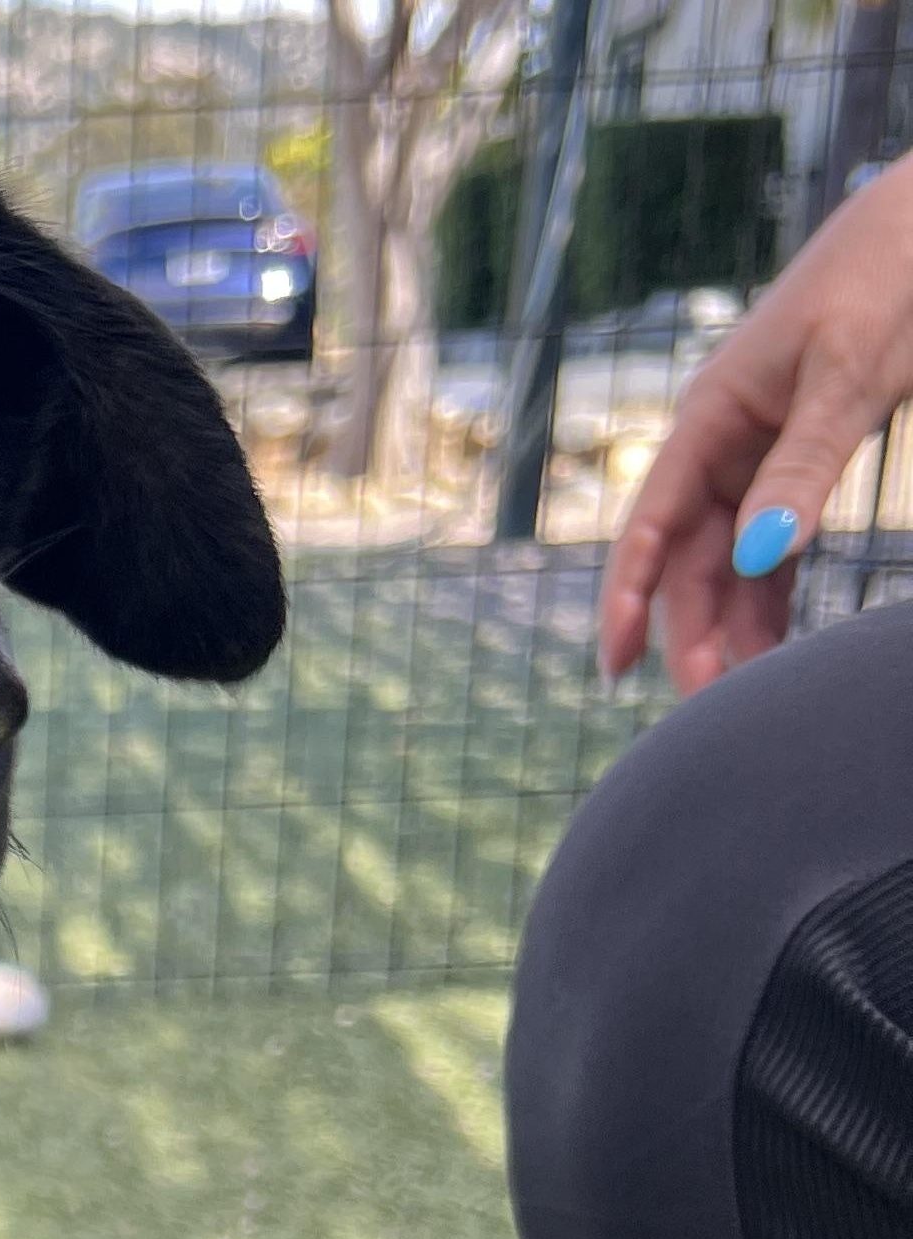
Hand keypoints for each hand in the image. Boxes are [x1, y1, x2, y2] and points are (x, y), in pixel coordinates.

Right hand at [600, 151, 912, 689]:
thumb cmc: (891, 272)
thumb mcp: (849, 371)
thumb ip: (805, 464)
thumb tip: (758, 555)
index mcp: (711, 415)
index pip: (652, 523)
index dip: (629, 596)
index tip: (618, 664)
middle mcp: (724, 442)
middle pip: (691, 555)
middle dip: (694, 628)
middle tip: (710, 701)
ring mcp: (762, 453)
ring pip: (732, 558)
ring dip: (735, 621)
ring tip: (745, 689)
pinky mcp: (804, 459)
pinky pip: (776, 541)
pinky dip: (774, 593)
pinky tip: (776, 643)